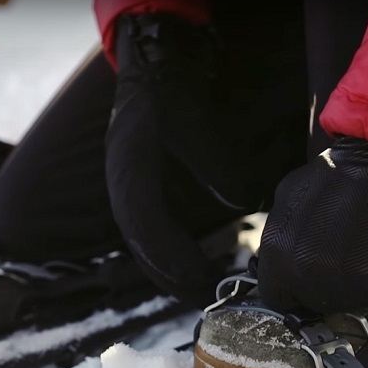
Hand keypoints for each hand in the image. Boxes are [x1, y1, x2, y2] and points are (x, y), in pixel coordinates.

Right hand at [104, 14, 268, 305]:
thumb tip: (244, 201)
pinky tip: (194, 268)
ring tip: (201, 290)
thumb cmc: (173, 91)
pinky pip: (151, 232)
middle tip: (204, 296)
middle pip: (138, 241)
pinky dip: (170, 254)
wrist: (152, 70)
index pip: (142, 219)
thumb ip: (216, 162)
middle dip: (169, 274)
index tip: (197, 277)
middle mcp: (122, 183)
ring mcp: (128, 191)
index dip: (167, 254)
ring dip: (169, 270)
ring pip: (143, 242)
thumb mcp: (194, 119)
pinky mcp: (140, 194)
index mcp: (128, 165)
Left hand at [257, 137, 367, 313]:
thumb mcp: (291, 198)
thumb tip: (280, 266)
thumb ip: (283, 236)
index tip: (310, 282)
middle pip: (315, 302)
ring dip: (361, 287)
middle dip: (330, 288)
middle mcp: (302, 266)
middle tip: (347, 262)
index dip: (295, 290)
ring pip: (349, 302)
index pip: (277, 296)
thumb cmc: (341, 176)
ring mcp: (338, 275)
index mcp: (276, 249)